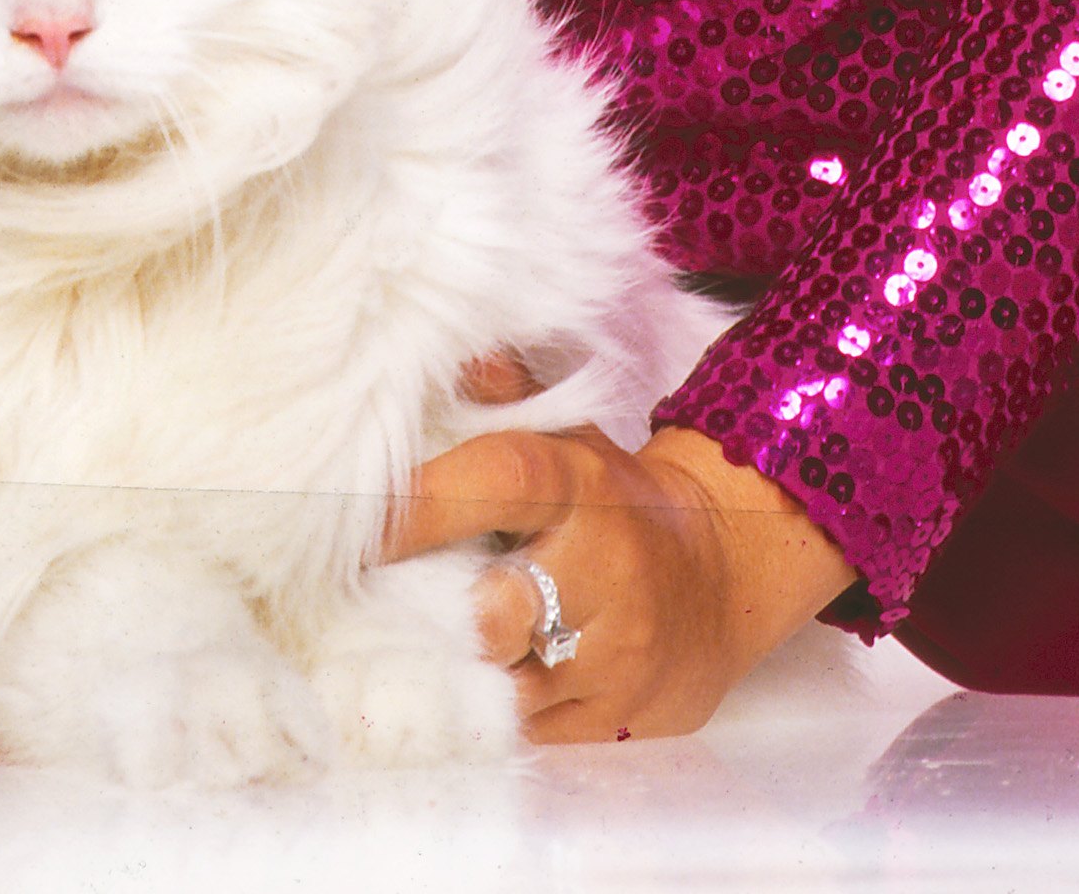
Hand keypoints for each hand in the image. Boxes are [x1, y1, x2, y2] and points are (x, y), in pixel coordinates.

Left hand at [381, 417, 858, 741]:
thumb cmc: (617, 499)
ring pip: (508, 685)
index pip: (497, 481)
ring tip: (417, 644)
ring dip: (456, 669)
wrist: (726, 573)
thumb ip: (500, 397)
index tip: (352, 524)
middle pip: (497, 612)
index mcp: (581, 486)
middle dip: (436, 614)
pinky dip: (489, 709)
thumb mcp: (570, 437)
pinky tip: (467, 681)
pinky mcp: (620, 720)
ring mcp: (618, 657)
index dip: (420, 503)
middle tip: (381, 605)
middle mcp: (605, 572)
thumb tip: (433, 348)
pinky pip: (529, 730)